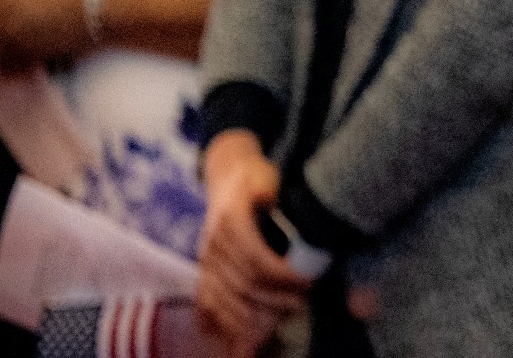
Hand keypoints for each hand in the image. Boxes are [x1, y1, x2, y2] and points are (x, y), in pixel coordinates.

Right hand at [197, 132, 311, 356]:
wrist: (227, 176)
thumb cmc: (254, 176)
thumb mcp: (263, 172)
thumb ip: (264, 185)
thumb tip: (263, 194)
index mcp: (230, 220)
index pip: (256, 258)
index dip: (282, 275)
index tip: (307, 282)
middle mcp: (214, 245)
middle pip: (244, 284)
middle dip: (275, 300)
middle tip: (302, 305)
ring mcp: (207, 261)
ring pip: (225, 300)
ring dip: (252, 318)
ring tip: (279, 328)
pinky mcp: (205, 273)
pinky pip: (208, 305)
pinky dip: (224, 325)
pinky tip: (239, 343)